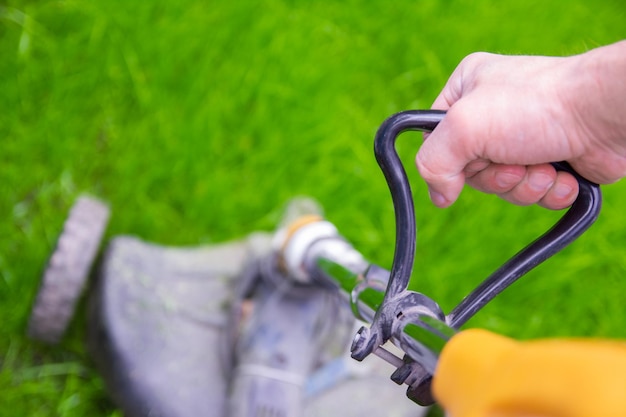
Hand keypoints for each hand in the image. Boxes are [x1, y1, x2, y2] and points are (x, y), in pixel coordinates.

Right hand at [416, 41, 625, 208]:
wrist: (605, 114)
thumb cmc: (537, 106)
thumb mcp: (464, 127)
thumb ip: (433, 162)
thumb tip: (440, 196)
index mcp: (466, 90)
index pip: (436, 140)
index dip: (451, 160)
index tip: (471, 160)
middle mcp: (492, 113)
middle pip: (472, 171)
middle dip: (497, 177)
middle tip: (516, 162)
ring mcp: (523, 138)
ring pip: (504, 186)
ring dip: (525, 186)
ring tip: (545, 166)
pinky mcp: (551, 160)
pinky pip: (534, 192)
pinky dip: (548, 191)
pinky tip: (563, 175)